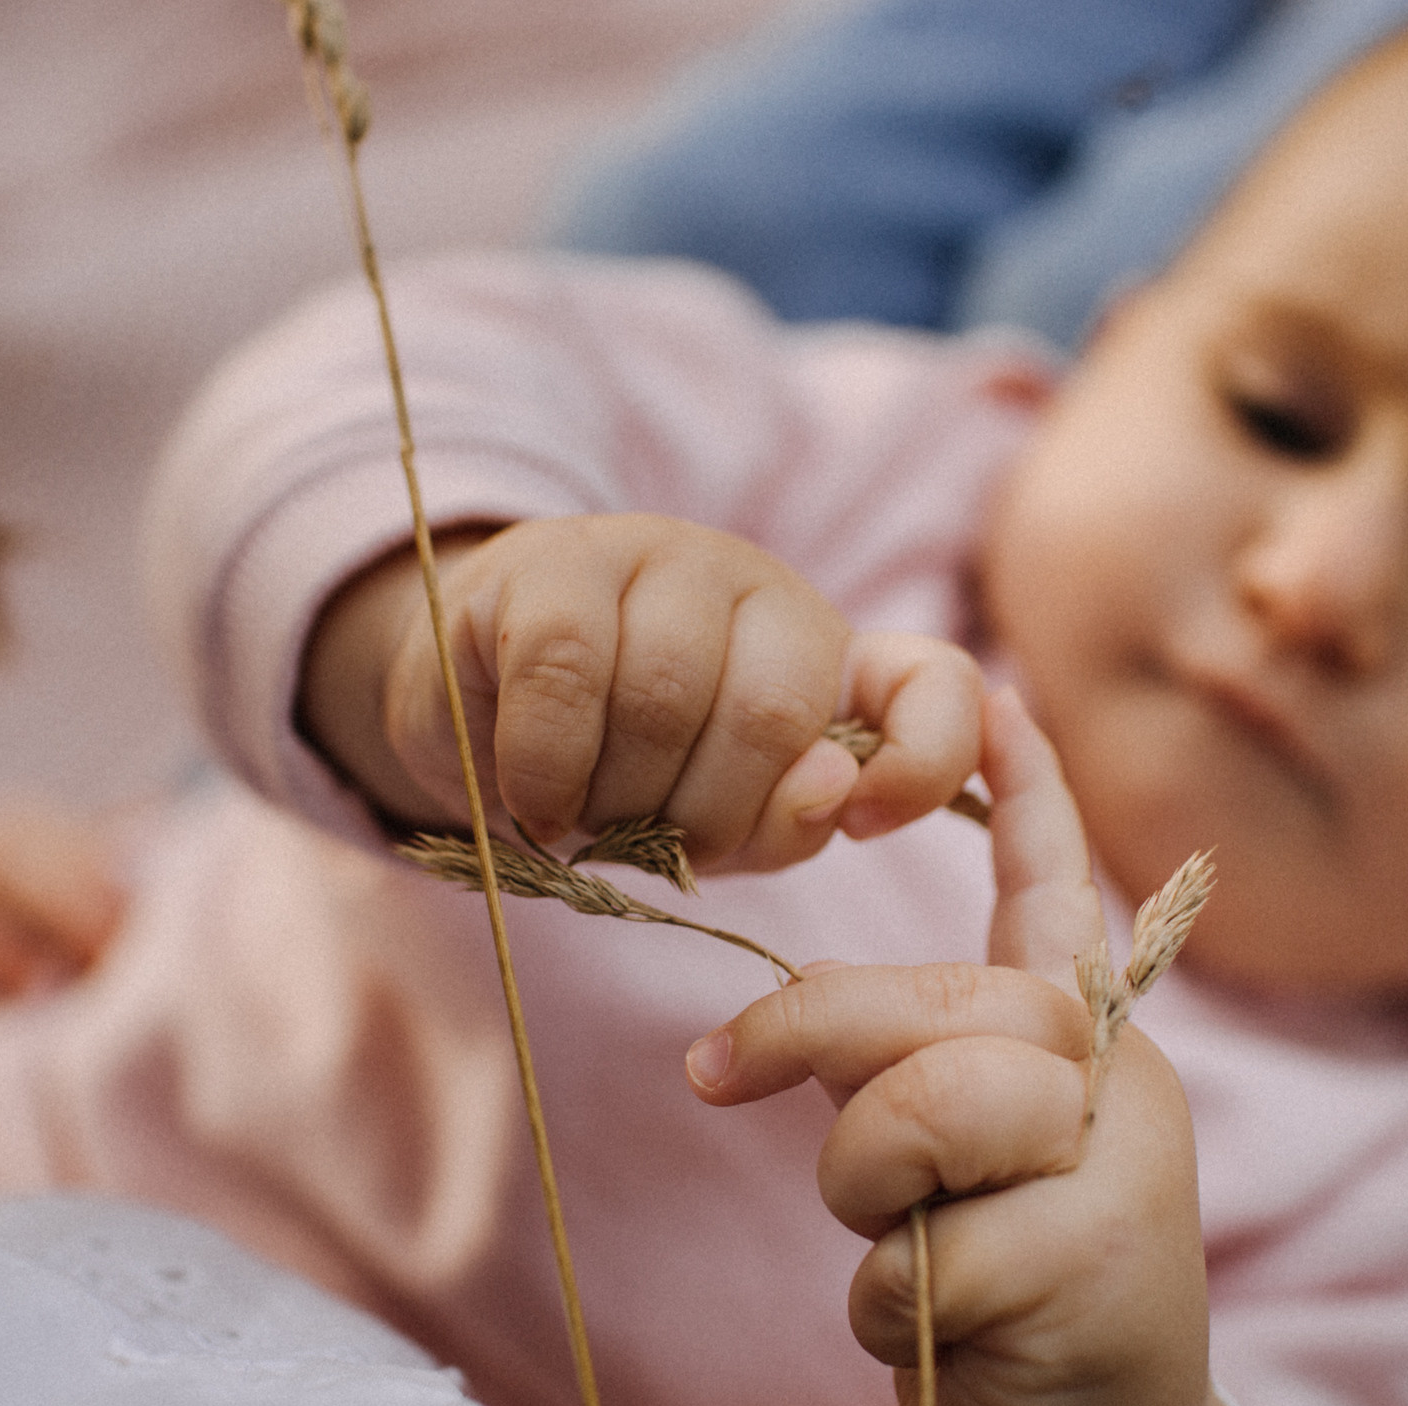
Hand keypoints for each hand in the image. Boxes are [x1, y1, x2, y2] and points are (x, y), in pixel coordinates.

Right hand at [299, 514, 982, 870]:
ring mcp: (660, 556)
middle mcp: (762, 588)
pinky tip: (534, 800)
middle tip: (651, 847)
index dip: (921, 762)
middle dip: (708, 818)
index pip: (933, 685)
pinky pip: (565, 677)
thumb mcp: (722, 821)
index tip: (863, 823)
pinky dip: (547, 771)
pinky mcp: (553, 563)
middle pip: (774, 718)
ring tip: (584, 818)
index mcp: (828, 657)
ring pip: (667, 698)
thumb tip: (835, 791)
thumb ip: (790, 819)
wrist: (475, 699)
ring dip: (617, 800)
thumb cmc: (619, 772)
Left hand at [686, 689, 1257, 1405]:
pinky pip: (918, 1258)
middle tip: (710, 1074)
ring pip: (927, 1117)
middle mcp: (1118, 1083)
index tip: (986, 697)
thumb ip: (904, 1065)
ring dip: (863, 1191)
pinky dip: (887, 1306)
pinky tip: (944, 1335)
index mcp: (1084, 1034)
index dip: (1026, 796)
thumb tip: (774, 1027)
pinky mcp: (1097, 1277)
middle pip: (942, 1005)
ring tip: (902, 1241)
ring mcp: (1121, 1177)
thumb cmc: (1000, 1282)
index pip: (1058, 892)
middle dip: (808, 1035)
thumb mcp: (949, 1156)